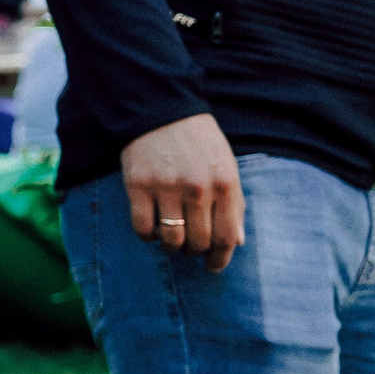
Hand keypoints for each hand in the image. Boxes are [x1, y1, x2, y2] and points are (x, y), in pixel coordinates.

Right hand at [120, 113, 242, 272]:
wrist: (161, 108)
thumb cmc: (198, 141)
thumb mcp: (226, 166)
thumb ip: (234, 204)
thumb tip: (237, 241)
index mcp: (225, 183)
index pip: (227, 237)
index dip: (220, 258)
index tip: (212, 265)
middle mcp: (198, 188)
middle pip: (198, 243)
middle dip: (194, 251)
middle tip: (189, 246)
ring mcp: (166, 187)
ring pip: (171, 240)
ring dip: (171, 246)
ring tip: (170, 237)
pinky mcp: (138, 186)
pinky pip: (143, 228)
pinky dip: (147, 235)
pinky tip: (151, 227)